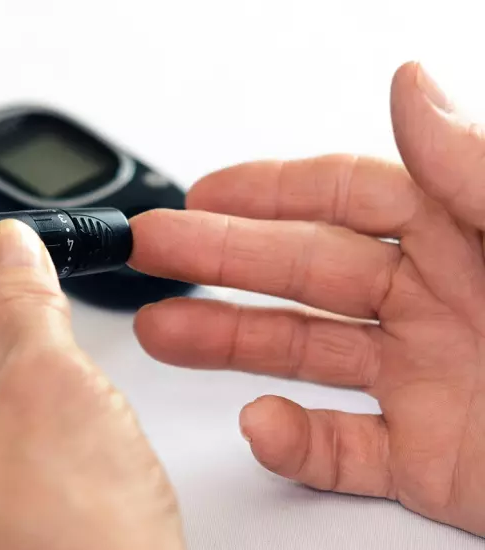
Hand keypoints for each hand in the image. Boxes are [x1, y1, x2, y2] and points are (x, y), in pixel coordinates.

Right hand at [130, 61, 484, 535]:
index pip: (348, 197)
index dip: (269, 190)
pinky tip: (262, 425)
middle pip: (304, 272)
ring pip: (305, 355)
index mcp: (471, 237)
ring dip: (228, 344)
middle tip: (152, 251)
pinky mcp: (432, 463)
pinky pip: (344, 449)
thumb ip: (480, 171)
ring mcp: (429, 384)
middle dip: (219, 260)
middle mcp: (440, 304)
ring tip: (162, 332)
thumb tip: (411, 88)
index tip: (201, 192)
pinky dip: (295, 443)